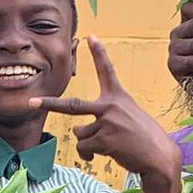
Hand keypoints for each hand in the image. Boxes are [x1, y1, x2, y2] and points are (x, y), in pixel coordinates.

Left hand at [35, 37, 182, 192]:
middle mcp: (111, 106)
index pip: (108, 71)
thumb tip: (78, 131)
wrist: (160, 157)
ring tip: (110, 145)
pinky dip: (90, 154)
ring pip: (80, 134)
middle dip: (49, 104)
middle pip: (72, 106)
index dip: (99, 53)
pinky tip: (107, 153)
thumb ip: (102, 119)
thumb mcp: (126, 119)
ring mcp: (106, 122)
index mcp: (119, 97)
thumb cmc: (143, 138)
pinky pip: (85, 148)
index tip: (91, 36)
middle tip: (32, 102)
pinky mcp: (104, 140)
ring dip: (89, 143)